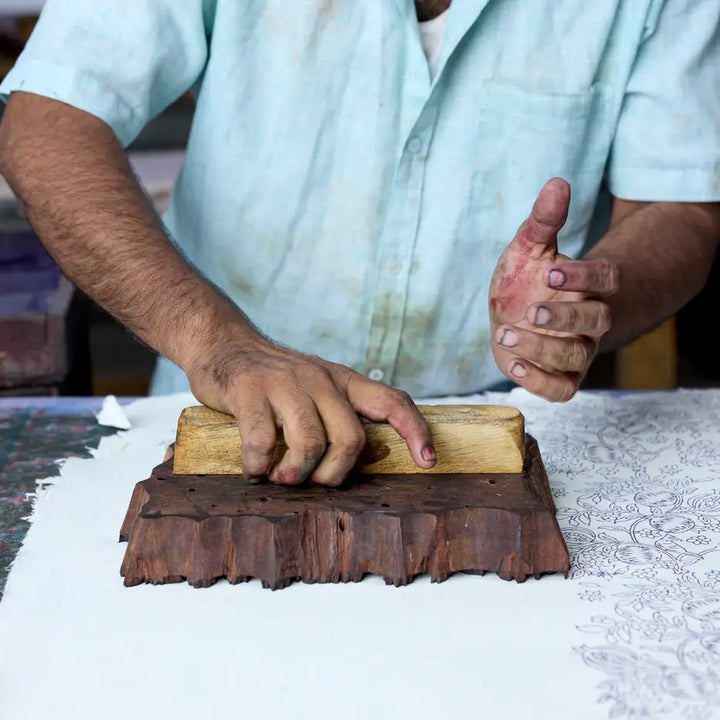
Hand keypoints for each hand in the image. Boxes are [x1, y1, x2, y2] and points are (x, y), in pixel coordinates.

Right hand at [185, 338, 435, 485]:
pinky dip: (259, 467)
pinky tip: (254, 470)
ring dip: (297, 474)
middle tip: (315, 482)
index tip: (427, 462)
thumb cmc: (276, 381)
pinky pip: (263, 442)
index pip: (392, 401)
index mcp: (342, 380)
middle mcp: (320, 378)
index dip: (415, 431)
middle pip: (350, 438)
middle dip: (335, 473)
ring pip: (310, 443)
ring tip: (282, 479)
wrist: (225, 347)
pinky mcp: (250, 391)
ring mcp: (285, 383)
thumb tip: (363, 463)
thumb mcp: (317, 387)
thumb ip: (339, 414)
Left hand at [489, 178, 618, 401]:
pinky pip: (562, 390)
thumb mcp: (528, 247)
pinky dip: (540, 381)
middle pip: (598, 320)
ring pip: (577, 356)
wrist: (510, 315)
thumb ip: (543, 220)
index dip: (586, 275)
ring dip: (542, 348)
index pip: (608, 278)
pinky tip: (514, 365)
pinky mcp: (559, 378)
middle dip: (565, 316)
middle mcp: (589, 321)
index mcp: (589, 286)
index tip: (551, 270)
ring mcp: (577, 351)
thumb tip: (557, 182)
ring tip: (505, 334)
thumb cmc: (524, 280)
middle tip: (530, 310)